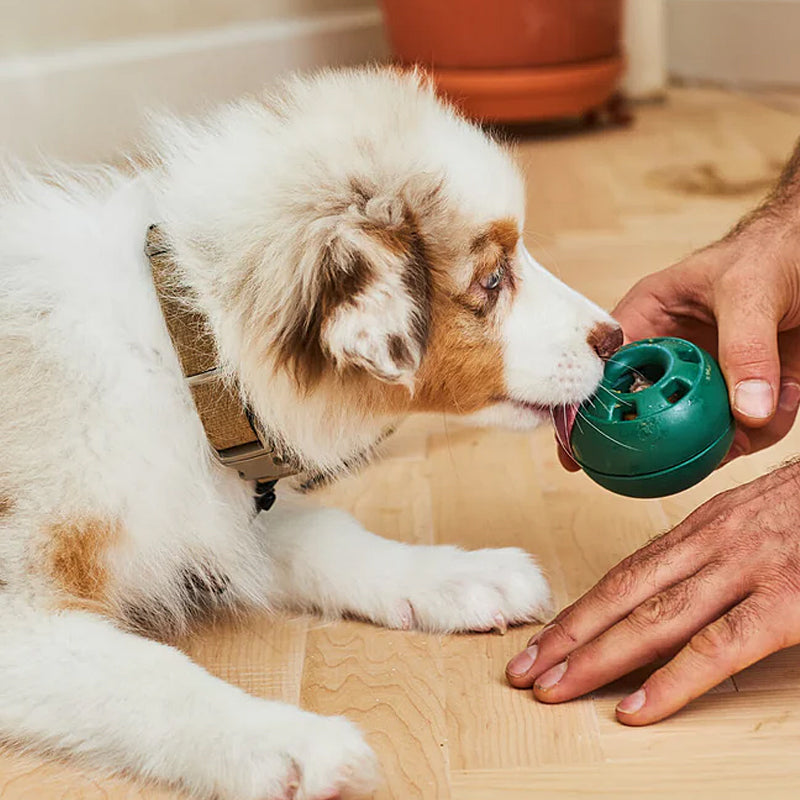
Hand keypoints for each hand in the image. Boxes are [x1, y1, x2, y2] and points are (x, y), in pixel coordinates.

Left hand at [506, 460, 799, 723]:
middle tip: (524, 673)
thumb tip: (671, 593)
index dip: (579, 611)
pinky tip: (635, 710)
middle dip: (569, 637)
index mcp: (702, 527)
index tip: (542, 641)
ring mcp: (746, 570)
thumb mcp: (753, 523)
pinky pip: (718, 646)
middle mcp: (711, 545)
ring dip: (596, 657)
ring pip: (653, 619)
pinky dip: (672, 681)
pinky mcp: (787, 601)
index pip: (624, 574)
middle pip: (622, 596)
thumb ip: (710, 556)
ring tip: (554, 689)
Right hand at [558, 219, 799, 470]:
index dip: (588, 408)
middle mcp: (670, 350)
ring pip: (697, 428)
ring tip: (760, 421)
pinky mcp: (743, 389)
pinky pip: (745, 427)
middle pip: (648, 408)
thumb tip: (746, 413)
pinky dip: (768, 426)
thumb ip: (746, 349)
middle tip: (687, 458)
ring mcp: (706, 374)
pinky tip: (788, 397)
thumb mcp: (751, 291)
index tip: (583, 446)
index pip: (605, 367)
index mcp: (649, 316)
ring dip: (731, 436)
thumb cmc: (777, 252)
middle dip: (667, 437)